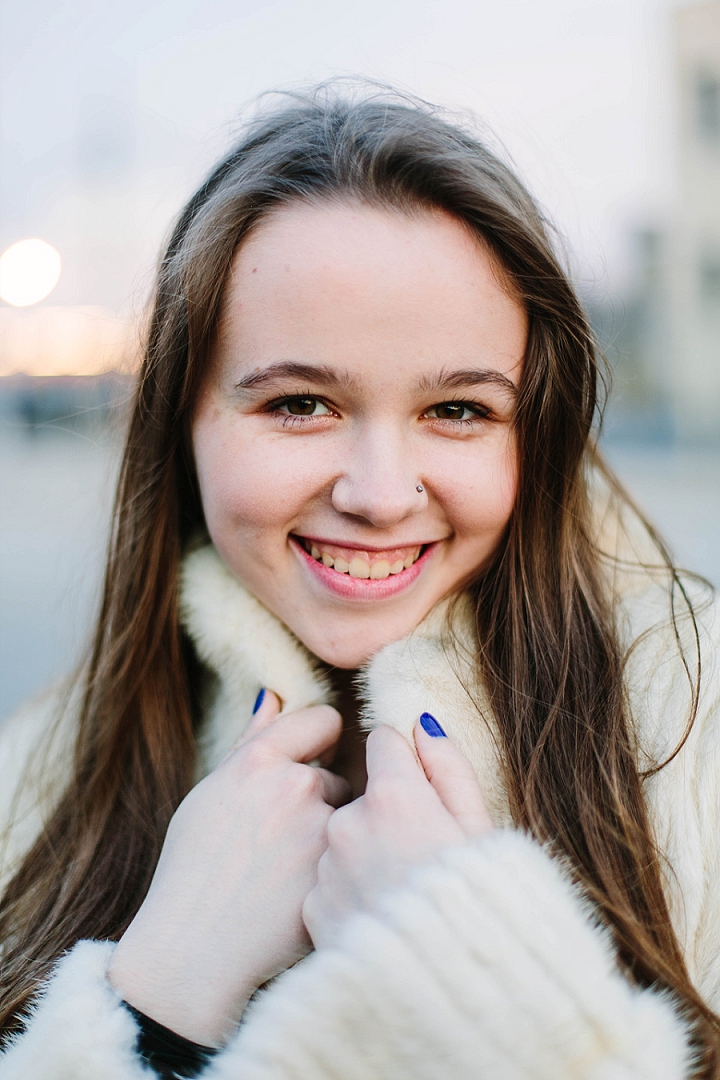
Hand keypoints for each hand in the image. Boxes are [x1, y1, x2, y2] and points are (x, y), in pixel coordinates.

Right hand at [109, 692, 349, 1046]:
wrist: (194, 950)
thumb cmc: (192, 868)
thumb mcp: (208, 793)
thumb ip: (249, 741)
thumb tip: (273, 695)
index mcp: (258, 760)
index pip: (323, 719)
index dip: (319, 739)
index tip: (310, 758)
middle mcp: (297, 785)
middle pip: (336, 771)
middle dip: (319, 794)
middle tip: (282, 834)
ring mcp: (323, 830)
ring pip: (347, 813)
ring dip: (330, 829)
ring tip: (288, 865)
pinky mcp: (341, 870)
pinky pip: (351, 852)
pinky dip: (335, 865)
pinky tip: (300, 888)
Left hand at [303, 718, 491, 948]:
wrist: (445, 988)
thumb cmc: (477, 905)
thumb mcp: (478, 829)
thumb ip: (448, 768)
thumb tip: (422, 725)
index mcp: (393, 794)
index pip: (383, 743)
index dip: (402, 763)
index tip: (416, 788)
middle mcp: (348, 823)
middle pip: (362, 798)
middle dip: (384, 816)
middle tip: (415, 857)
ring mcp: (326, 867)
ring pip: (342, 842)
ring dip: (363, 856)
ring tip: (398, 893)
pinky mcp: (313, 908)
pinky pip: (329, 884)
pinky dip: (348, 894)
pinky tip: (378, 916)